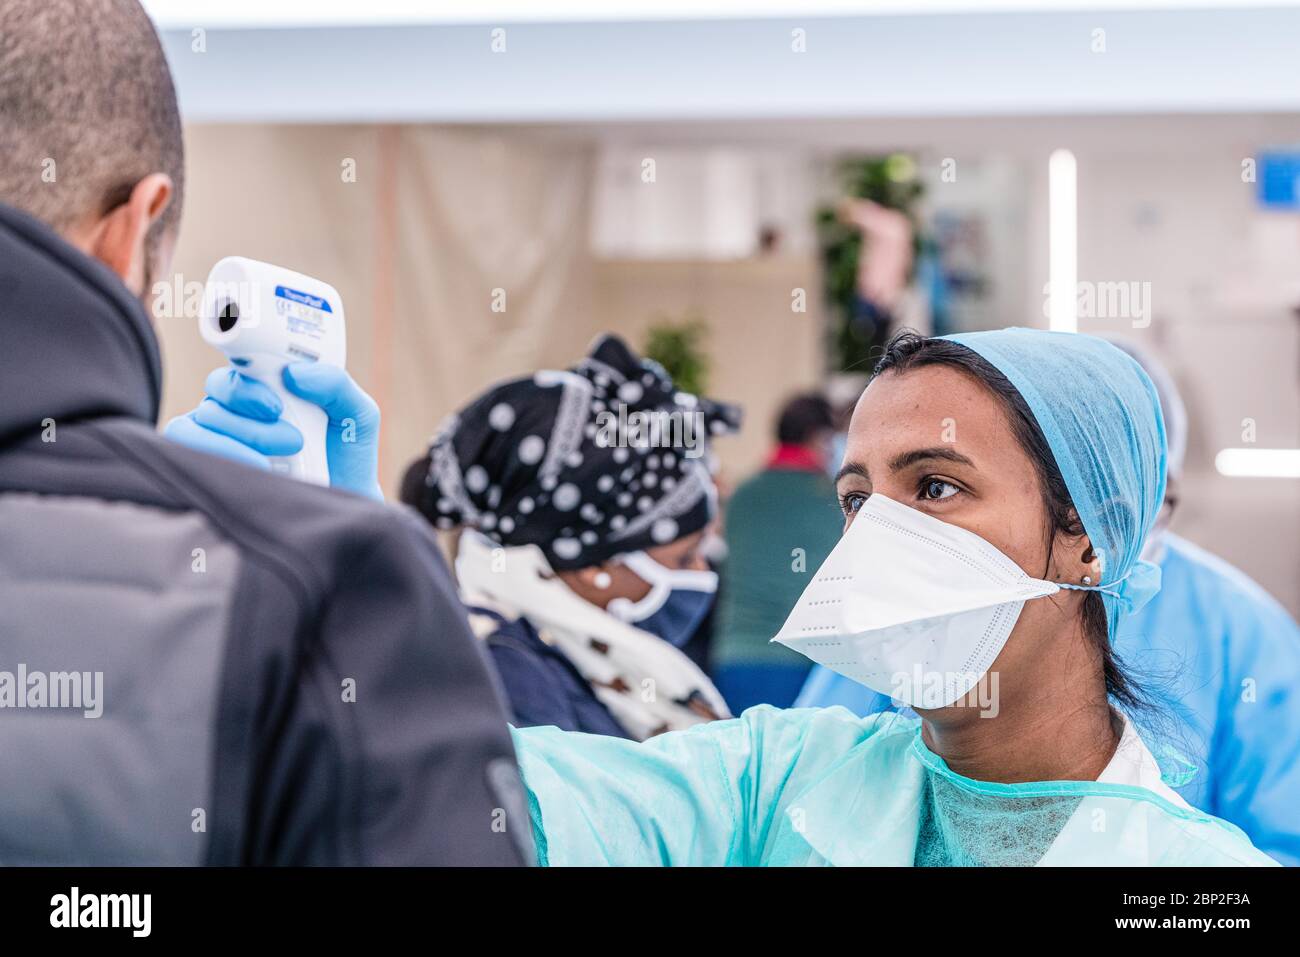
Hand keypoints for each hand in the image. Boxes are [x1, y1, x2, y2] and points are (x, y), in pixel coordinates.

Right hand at [164, 364, 383, 501]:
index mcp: (265, 390)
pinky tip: (258, 469)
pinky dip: (220, 455)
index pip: (235, 370)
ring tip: (285, 454)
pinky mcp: (209, 469)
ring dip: (240, 437)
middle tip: (292, 436)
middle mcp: (236, 412)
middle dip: (248, 410)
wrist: (345, 501)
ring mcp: (219, 440)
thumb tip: (295, 373)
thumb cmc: (346, 455)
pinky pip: (188, 452)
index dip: (247, 382)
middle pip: (214, 393)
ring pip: (198, 423)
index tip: (276, 405)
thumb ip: (335, 384)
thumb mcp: (356, 412)